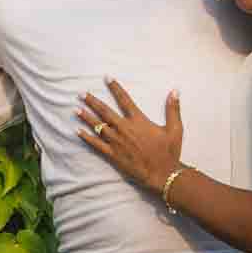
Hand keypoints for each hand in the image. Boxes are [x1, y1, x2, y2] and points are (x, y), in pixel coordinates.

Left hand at [77, 78, 183, 193]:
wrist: (162, 174)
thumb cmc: (169, 152)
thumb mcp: (175, 129)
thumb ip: (173, 109)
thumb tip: (175, 91)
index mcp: (138, 121)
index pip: (124, 100)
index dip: (115, 88)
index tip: (107, 78)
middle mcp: (125, 129)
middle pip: (105, 111)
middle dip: (92, 101)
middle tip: (81, 94)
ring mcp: (117, 142)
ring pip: (97, 126)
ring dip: (86, 117)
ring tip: (76, 109)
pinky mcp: (113, 155)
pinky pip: (96, 144)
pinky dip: (86, 137)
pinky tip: (77, 131)